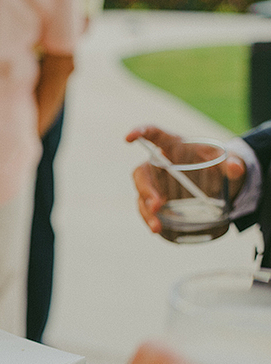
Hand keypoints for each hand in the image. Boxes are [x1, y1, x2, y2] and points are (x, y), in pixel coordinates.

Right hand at [125, 126, 245, 232]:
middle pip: (142, 173)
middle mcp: (159, 165)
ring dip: (146, 211)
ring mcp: (158, 185)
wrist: (222, 184)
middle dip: (146, 189)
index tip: (128, 139)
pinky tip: (158, 230)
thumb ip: (233, 162)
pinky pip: (148, 211)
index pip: (153, 134)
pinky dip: (151, 220)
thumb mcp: (229, 159)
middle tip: (157, 205)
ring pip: (141, 196)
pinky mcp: (159, 202)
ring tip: (157, 227)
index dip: (139, 133)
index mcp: (173, 145)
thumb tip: (235, 168)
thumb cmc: (220, 164)